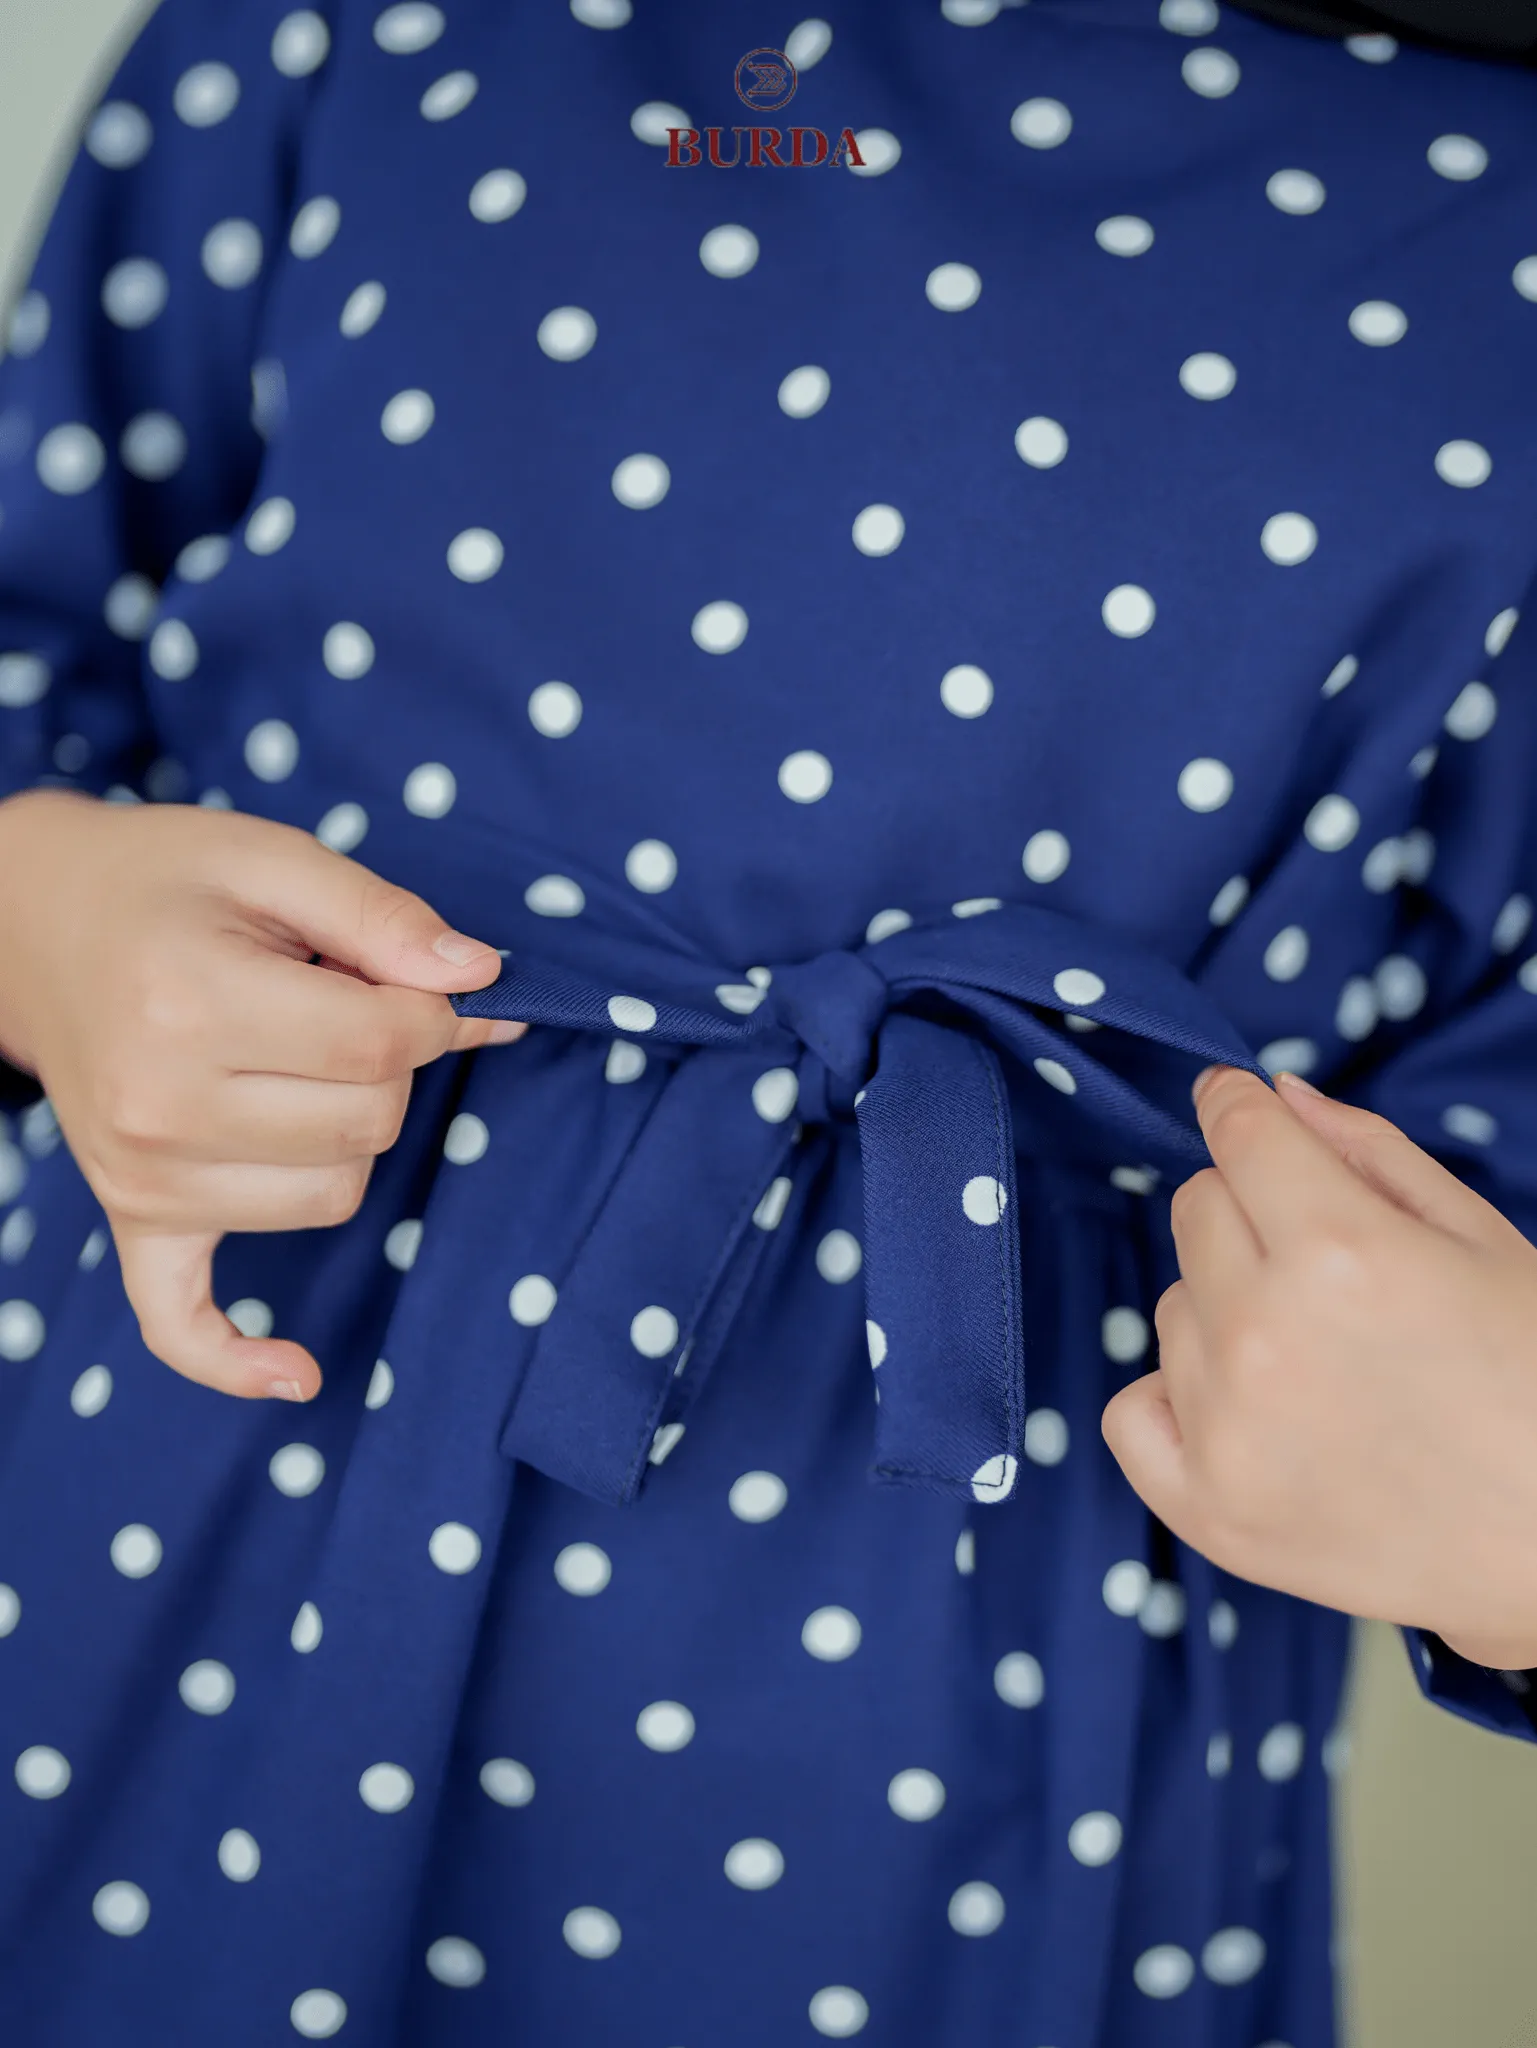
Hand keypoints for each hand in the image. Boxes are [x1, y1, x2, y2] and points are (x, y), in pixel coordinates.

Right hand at [0, 789, 522, 1402]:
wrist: (30, 922)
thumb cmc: (165, 884)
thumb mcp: (271, 857)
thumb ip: (382, 916)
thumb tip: (482, 979)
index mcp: (192, 1003)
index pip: (384, 1046)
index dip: (426, 1008)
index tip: (400, 977)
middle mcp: (160, 1106)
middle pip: (368, 1122)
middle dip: (388, 1063)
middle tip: (330, 1004)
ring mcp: (139, 1177)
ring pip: (334, 1198)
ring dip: (347, 1136)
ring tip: (290, 1065)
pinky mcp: (132, 1219)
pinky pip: (181, 1323)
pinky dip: (238, 1358)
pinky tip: (300, 1371)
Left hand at [1101, 1065, 1536, 1670]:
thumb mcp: (1484, 1240)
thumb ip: (1369, 1152)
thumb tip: (1274, 1094)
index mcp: (1342, 1252)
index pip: (1237, 1134)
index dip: (1237, 1105)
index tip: (1234, 1102)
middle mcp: (1264, 1334)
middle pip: (1195, 1208)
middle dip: (1251, 1214)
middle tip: (1328, 1269)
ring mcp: (1226, 1426)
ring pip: (1171, 1305)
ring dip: (1226, 1311)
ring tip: (1324, 1362)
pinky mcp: (1207, 1508)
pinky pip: (1131, 1407)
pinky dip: (1176, 1399)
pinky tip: (1250, 1412)